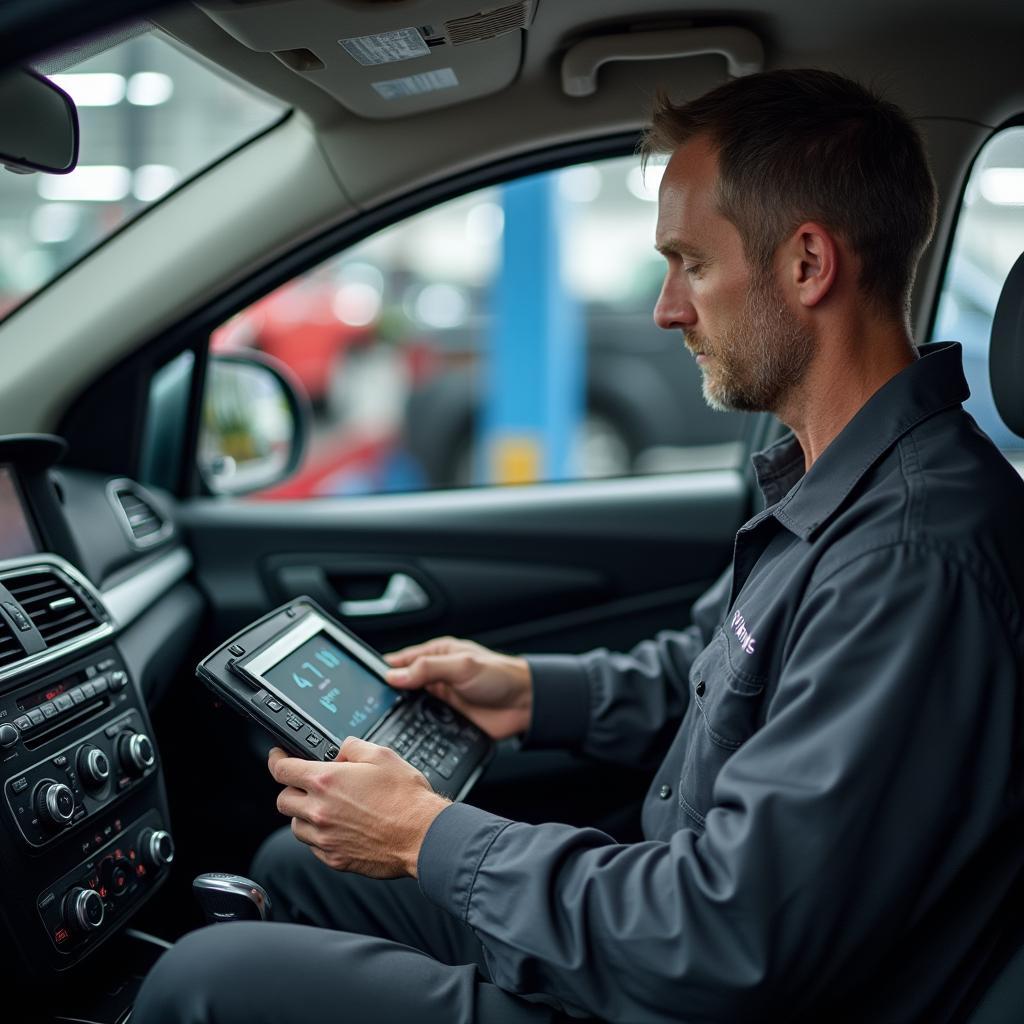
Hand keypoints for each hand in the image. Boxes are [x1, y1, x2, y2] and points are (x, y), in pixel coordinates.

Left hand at [268, 738, 449, 877]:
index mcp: (326, 781)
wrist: (423, 835)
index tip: (279, 757)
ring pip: (296, 826)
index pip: (282, 769)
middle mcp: (319, 811)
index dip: (277, 759)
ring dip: (304, 814)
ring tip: (328, 807)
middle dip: (292, 789)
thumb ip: (352, 746)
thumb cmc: (406, 797)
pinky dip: (320, 835)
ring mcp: (325, 838)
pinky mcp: (334, 859)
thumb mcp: (382, 755)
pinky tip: (341, 827)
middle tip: (309, 784)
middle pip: (283, 800)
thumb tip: (341, 749)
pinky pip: (313, 846)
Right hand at [384, 636, 532, 739]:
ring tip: (386, 721)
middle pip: (402, 685)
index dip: (384, 670)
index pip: (401, 660)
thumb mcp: (461, 666)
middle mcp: (435, 676)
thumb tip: (394, 675)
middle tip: (372, 707)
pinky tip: (408, 734)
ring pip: (410, 707)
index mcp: (437, 655)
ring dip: (402, 713)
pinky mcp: (447, 721)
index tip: (365, 682)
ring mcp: (440, 700)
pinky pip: (424, 725)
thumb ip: (428, 669)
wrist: (526, 704)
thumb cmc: (500, 676)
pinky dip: (416, 729)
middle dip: (388, 695)